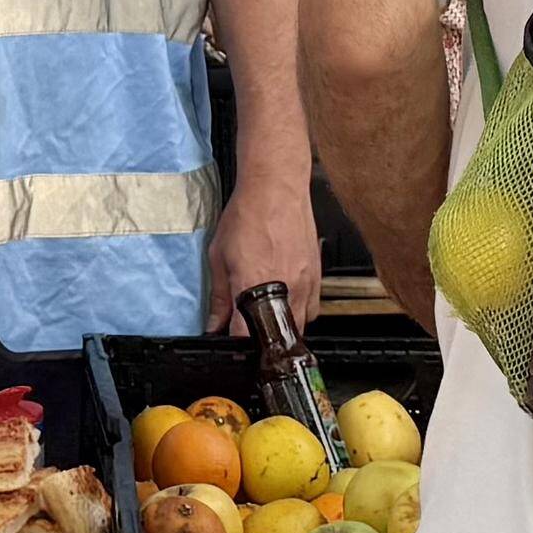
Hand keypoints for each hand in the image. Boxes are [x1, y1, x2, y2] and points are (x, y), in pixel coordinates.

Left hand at [205, 176, 326, 339]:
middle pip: (278, 338)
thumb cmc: (248, 215)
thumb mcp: (219, 256)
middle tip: (251, 329)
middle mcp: (283, 289)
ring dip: (284, 328)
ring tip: (270, 317)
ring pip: (300, 327)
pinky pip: (313, 309)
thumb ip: (218, 297)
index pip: (245, 336)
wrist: (276, 188)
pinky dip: (301, 312)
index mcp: (252, 286)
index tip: (231, 341)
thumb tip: (214, 324)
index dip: (236, 345)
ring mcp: (305, 284)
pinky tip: (287, 300)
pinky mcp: (317, 277)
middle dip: (263, 339)